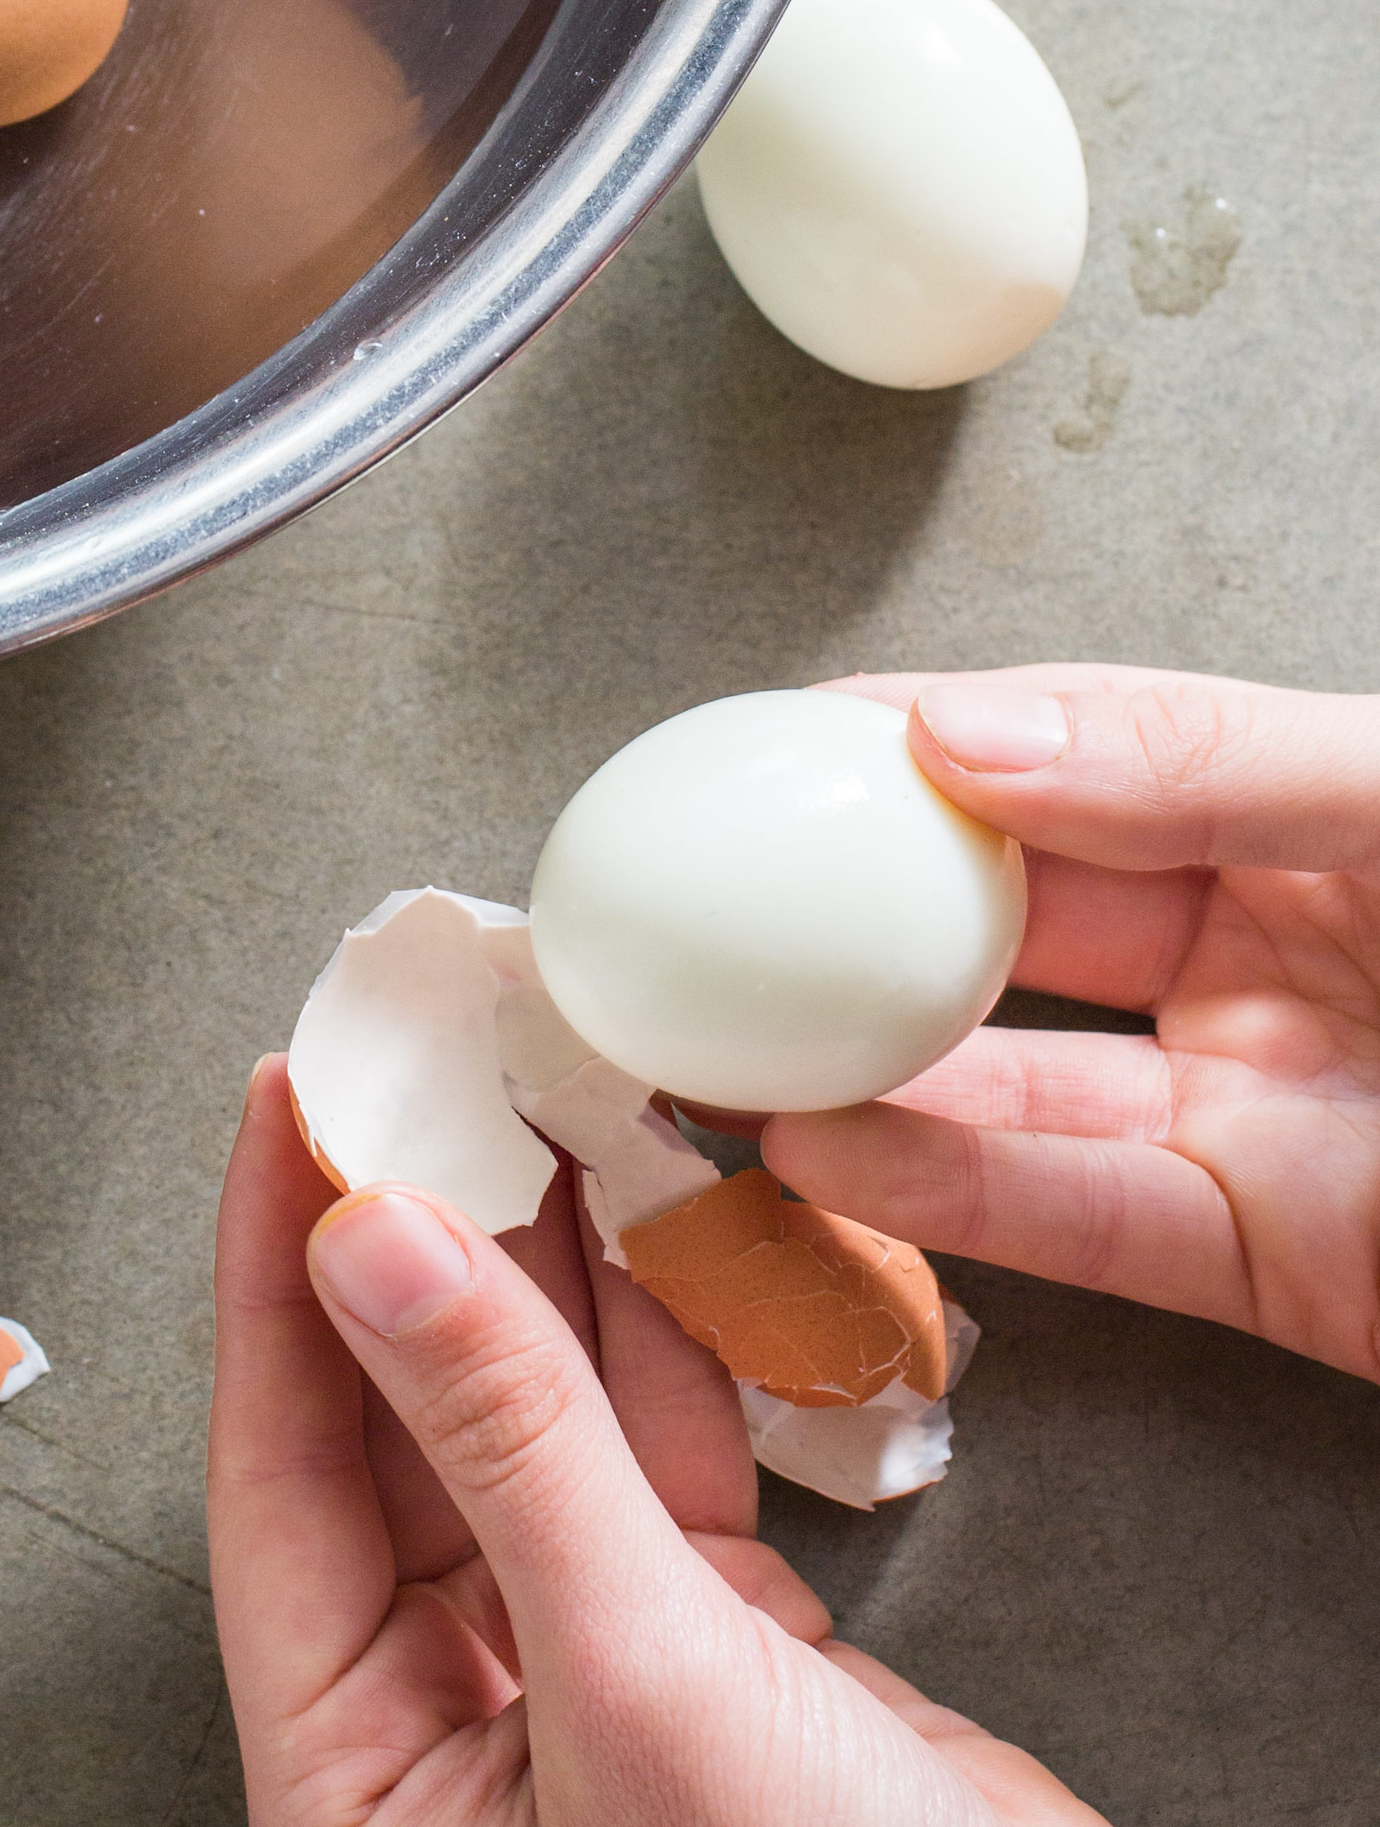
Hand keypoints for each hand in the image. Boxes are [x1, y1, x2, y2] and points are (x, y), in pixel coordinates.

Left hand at [209, 1057, 1099, 1823]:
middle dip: (417, 1232)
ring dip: (544, 1257)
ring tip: (531, 1090)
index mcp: (364, 1768)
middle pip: (397, 1421)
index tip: (285, 1101)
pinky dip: (661, 1325)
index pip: (278, 1467)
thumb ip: (506, 1445)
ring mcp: (585, 1665)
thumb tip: (372, 1239)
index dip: (273, 1268)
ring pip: (534, 1418)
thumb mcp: (640, 1679)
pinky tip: (647, 1204)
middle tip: (417, 1064)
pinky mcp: (711, 1638)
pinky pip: (652, 1448)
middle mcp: (454, 1716)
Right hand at [767, 666, 1379, 1384]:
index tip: (773, 746)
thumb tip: (963, 735)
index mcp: (1289, 814)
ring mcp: (1250, 1105)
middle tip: (701, 896)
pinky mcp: (1266, 1256)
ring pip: (1012, 1082)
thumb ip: (1203, 759)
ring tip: (715, 1040)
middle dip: (843, 903)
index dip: (914, 740)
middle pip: (1003, 916)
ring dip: (851, 1064)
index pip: (1064, 751)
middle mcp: (1256, 952)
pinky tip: (824, 1152)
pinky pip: (1079, 1221)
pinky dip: (941, 1194)